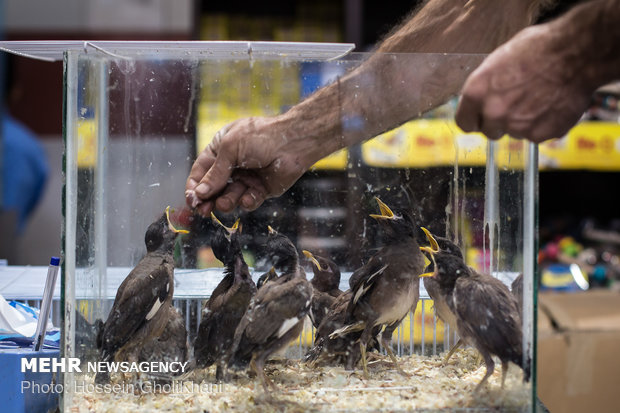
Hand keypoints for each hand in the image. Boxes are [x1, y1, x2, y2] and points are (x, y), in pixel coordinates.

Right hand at [185, 116, 313, 215]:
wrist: (293, 142)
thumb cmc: (260, 137)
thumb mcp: (231, 150)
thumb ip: (215, 173)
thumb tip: (199, 194)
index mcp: (220, 150)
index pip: (201, 171)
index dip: (194, 186)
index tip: (191, 200)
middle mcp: (232, 165)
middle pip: (213, 188)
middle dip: (207, 200)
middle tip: (203, 210)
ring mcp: (246, 178)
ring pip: (230, 197)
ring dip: (226, 202)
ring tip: (225, 204)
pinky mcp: (261, 190)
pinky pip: (249, 201)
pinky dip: (247, 201)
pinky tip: (249, 197)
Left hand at [456, 24, 591, 142]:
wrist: (577, 54)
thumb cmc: (539, 48)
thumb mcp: (500, 59)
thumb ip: (487, 85)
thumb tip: (484, 97)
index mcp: (476, 92)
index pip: (464, 122)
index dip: (474, 120)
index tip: (481, 118)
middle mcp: (493, 113)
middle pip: (489, 131)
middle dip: (500, 122)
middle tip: (517, 104)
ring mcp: (516, 126)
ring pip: (514, 133)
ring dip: (523, 122)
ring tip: (539, 99)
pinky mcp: (540, 134)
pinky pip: (537, 135)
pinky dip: (544, 125)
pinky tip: (552, 105)